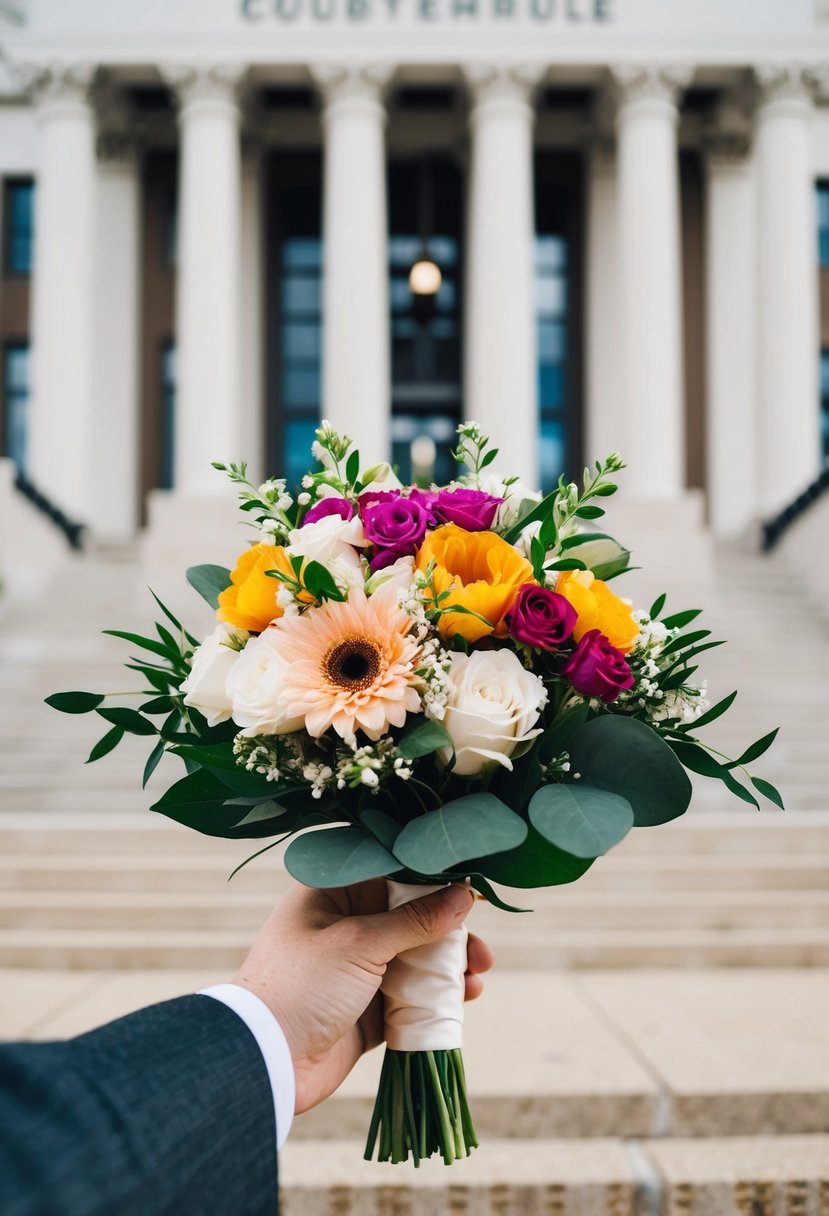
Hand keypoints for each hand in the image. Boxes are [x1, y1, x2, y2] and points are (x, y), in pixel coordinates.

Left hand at [234, 880, 493, 1113]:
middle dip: (448, 928)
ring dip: (448, 964)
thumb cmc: (302, 985)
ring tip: (478, 972)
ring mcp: (356, 968)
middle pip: (410, 916)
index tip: (471, 883)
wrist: (265, 1061)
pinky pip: (411, 995)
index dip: (432, 877)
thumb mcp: (361, 943)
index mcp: (331, 894)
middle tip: (479, 942)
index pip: (390, 873)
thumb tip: (465, 894)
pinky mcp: (367, 1008)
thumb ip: (416, 920)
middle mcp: (344, 925)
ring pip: (415, 957)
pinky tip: (464, 996)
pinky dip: (437, 995)